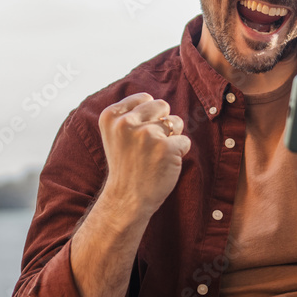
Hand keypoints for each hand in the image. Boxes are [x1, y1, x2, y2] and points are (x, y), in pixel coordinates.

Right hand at [98, 93, 191, 218]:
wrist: (127, 199)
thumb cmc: (126, 164)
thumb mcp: (116, 134)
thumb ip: (130, 113)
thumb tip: (157, 100)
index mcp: (111, 116)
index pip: (145, 98)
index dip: (149, 116)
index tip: (138, 136)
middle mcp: (126, 122)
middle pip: (162, 105)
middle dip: (162, 123)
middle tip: (150, 145)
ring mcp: (146, 135)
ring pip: (176, 122)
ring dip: (172, 137)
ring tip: (156, 155)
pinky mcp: (166, 148)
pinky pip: (185, 141)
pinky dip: (179, 153)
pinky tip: (164, 164)